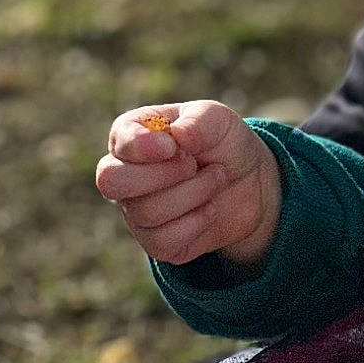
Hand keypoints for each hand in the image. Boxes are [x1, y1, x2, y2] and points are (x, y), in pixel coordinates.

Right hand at [96, 101, 281, 269]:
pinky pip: (161, 242)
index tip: (174, 147)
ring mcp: (135, 210)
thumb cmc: (224, 144)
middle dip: (162, 174)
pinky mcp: (154, 241)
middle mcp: (125, 174)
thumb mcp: (220, 121)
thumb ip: (199, 120)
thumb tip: (178, 134)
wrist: (251, 185)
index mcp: (132, 135)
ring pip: (146, 212)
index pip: (118, 142)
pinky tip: (209, 209)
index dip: (142, 147)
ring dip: (193, 194)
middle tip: (194, 165)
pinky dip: (195, 224)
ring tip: (216, 178)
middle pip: (112, 182)